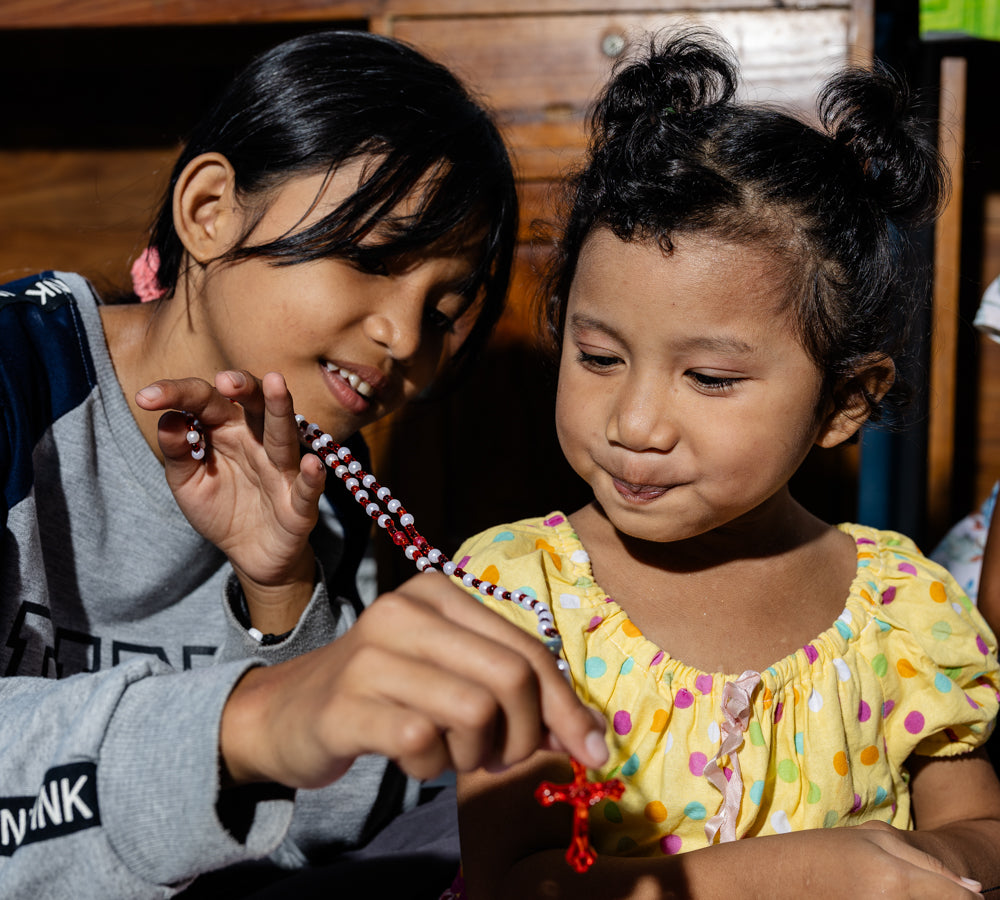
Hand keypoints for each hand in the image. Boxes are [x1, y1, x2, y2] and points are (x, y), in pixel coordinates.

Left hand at [136, 370, 323, 631]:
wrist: (252, 555)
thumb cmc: (221, 509)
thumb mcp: (187, 483)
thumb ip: (178, 453)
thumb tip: (169, 418)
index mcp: (228, 431)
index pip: (206, 402)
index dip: (178, 395)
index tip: (146, 398)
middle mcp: (257, 443)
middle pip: (255, 406)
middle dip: (245, 387)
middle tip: (225, 380)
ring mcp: (281, 472)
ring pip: (283, 436)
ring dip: (280, 409)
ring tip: (275, 383)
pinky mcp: (298, 505)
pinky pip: (306, 489)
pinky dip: (312, 477)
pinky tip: (311, 464)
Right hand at [220, 571, 609, 788]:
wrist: (289, 711)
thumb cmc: (387, 691)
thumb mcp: (453, 675)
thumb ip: (517, 693)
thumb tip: (591, 737)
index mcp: (440, 593)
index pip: (529, 649)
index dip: (568, 706)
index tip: (590, 752)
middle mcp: (406, 612)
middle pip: (513, 677)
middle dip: (528, 735)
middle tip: (503, 758)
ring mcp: (372, 656)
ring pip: (475, 712)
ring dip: (477, 755)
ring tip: (453, 754)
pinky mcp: (347, 705)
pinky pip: (423, 744)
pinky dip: (432, 767)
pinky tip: (413, 758)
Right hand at [691, 823, 984, 899]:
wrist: (763, 884)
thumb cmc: (813, 855)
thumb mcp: (866, 840)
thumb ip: (922, 860)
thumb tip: (974, 889)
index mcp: (895, 876)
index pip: (957, 897)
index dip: (970, 898)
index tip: (975, 894)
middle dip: (946, 898)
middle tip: (918, 888)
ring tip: (890, 890)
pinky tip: (878, 897)